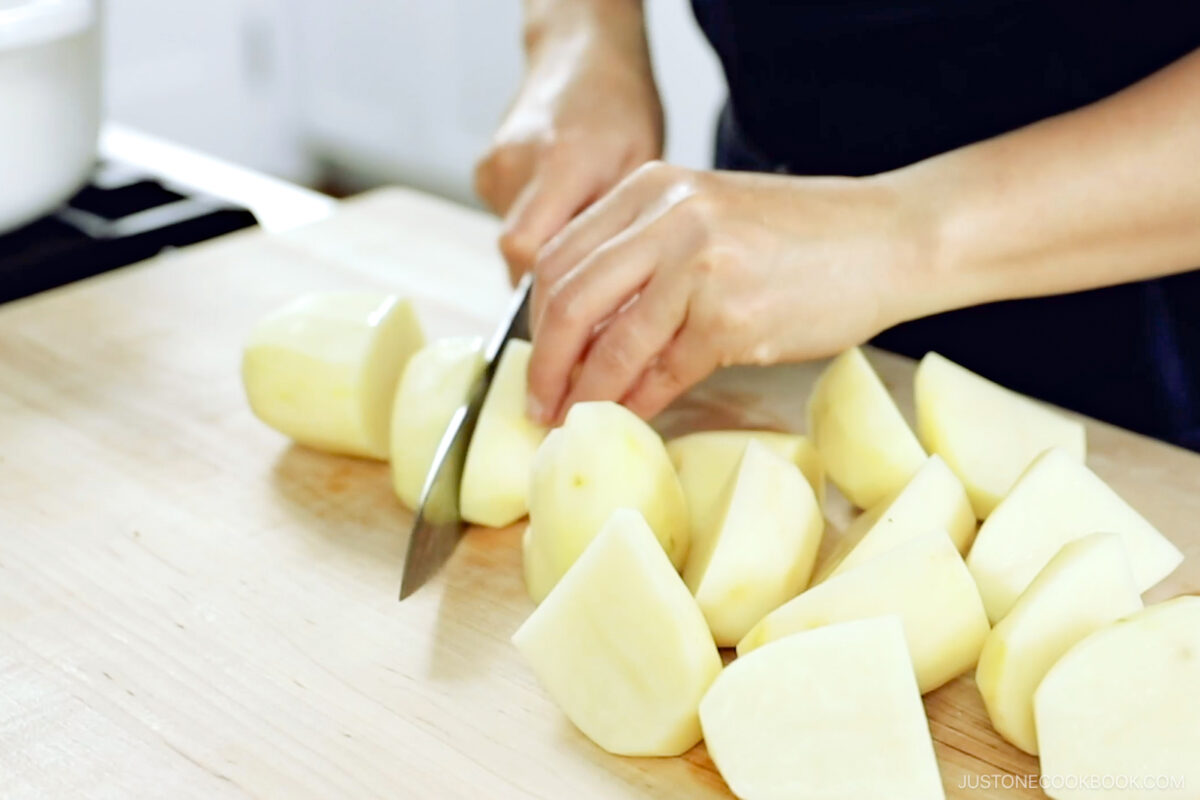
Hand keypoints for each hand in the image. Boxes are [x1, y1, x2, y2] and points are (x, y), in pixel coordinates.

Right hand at [475, 20, 662, 282]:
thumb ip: (614, 228)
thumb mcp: (640, 168)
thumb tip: (604, 295)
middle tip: (592, 269)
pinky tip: (560, 204)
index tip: (581, 300)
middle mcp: (516, 162)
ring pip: (512, 243)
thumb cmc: (621, 110)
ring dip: (547, 249)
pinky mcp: (484, 172)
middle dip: (553, 276)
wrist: (583, 58)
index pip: (526, 249)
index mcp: (561, 160)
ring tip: (581, 221)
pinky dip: (535, 227)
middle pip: (515, 253)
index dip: (550, 285)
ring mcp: (494, 166)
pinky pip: (506, 222)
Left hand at [526, 162, 935, 422]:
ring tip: (572, 418)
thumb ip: (645, 258)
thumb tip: (583, 333)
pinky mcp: (733, 319)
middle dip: (544, 363)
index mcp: (652, 188)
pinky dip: (639, 400)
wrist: (889, 239)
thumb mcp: (708, 219)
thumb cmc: (802, 236)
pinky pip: (664, 372)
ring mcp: (701, 266)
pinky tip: (631, 415)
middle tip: (537, 402)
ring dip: (585, 391)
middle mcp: (669, 217)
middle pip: (569, 299)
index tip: (536, 358)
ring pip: (612, 343)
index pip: (560, 257)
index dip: (536, 319)